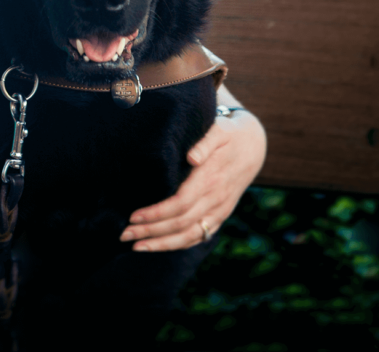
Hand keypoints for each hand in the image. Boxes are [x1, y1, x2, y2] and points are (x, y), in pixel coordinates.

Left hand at [118, 108, 266, 251]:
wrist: (254, 146)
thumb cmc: (229, 134)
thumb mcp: (220, 131)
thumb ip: (205, 143)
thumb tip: (192, 157)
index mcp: (211, 178)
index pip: (180, 203)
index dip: (157, 213)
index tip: (133, 216)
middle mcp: (216, 199)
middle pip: (181, 223)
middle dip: (151, 232)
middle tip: (124, 235)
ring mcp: (220, 210)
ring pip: (190, 235)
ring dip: (163, 244)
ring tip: (137, 247)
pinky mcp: (221, 215)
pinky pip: (201, 235)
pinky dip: (180, 244)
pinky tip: (160, 246)